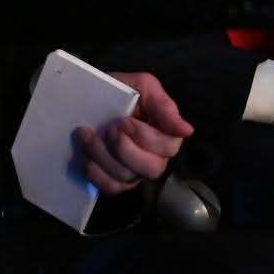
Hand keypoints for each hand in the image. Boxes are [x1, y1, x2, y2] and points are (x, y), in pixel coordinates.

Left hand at [76, 72, 192, 194]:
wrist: (88, 98)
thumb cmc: (120, 91)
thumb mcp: (143, 86)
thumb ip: (164, 105)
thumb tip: (187, 130)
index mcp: (165, 134)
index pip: (169, 146)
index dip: (145, 137)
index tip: (124, 121)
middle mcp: (154, 157)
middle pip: (152, 168)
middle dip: (125, 149)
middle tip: (109, 129)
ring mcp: (135, 172)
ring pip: (127, 177)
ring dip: (104, 155)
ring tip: (88, 135)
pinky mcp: (115, 181)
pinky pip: (110, 188)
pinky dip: (96, 172)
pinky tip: (86, 154)